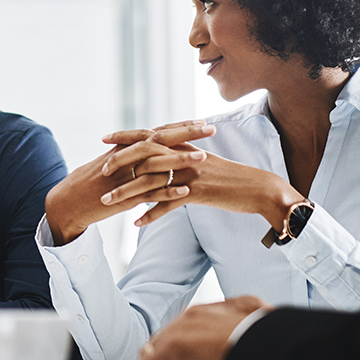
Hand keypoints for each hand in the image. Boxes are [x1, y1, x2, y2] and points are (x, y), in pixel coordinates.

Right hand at [45, 121, 211, 244]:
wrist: (68, 202)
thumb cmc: (89, 183)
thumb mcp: (109, 162)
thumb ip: (129, 154)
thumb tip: (149, 148)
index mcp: (125, 148)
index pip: (157, 132)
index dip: (179, 126)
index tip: (201, 120)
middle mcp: (126, 157)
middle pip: (160, 141)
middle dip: (187, 133)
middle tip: (211, 128)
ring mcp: (125, 177)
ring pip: (157, 165)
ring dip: (181, 161)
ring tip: (204, 158)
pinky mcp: (124, 197)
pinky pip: (149, 193)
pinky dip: (167, 192)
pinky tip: (186, 191)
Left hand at [119, 152, 302, 229]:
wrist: (257, 188)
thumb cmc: (230, 177)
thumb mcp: (204, 161)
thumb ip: (182, 156)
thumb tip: (161, 159)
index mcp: (184, 145)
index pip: (149, 136)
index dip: (126, 136)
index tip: (105, 139)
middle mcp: (185, 156)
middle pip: (145, 156)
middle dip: (120, 163)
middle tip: (102, 171)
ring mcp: (190, 173)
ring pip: (151, 182)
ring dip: (127, 193)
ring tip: (108, 203)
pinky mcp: (197, 193)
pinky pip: (168, 205)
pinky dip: (151, 214)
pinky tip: (136, 223)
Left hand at [135, 296, 268, 359]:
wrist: (275, 349)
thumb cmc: (274, 345)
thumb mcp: (259, 328)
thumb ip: (243, 328)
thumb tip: (254, 327)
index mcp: (214, 311)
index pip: (187, 332)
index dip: (191, 358)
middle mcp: (192, 315)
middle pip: (168, 343)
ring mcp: (179, 330)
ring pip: (156, 355)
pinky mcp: (171, 349)